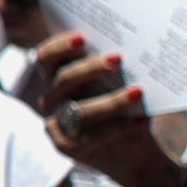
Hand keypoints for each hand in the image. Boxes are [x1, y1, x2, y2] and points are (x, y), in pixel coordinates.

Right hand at [27, 30, 172, 186]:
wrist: (135, 149)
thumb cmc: (127, 106)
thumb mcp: (122, 82)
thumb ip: (117, 66)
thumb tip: (133, 43)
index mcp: (58, 75)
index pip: (46, 57)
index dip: (59, 46)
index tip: (83, 37)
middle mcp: (52, 98)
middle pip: (63, 80)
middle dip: (90, 68)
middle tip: (118, 58)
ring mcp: (56, 122)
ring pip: (79, 110)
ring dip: (111, 101)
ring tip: (138, 92)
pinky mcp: (65, 145)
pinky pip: (90, 135)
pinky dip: (118, 128)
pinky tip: (140, 120)